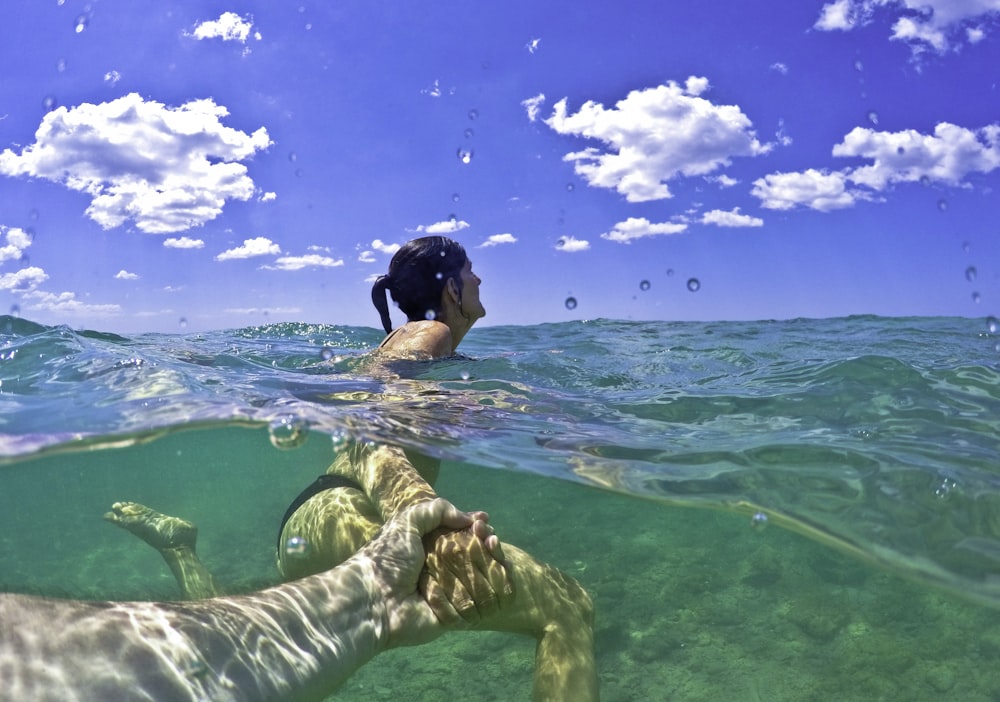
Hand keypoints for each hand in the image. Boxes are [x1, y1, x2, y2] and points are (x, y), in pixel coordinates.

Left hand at [365, 498, 480, 647]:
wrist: (374, 601)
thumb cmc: (388, 559)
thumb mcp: (408, 520)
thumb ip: (437, 509)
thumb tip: (468, 518)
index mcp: (429, 547)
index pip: (460, 534)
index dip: (474, 526)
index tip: (485, 520)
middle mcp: (440, 568)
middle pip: (474, 554)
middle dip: (486, 542)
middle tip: (491, 537)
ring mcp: (448, 592)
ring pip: (481, 576)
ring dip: (492, 562)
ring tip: (493, 549)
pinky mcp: (454, 615)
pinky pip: (479, 601)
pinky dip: (490, 587)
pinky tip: (499, 573)